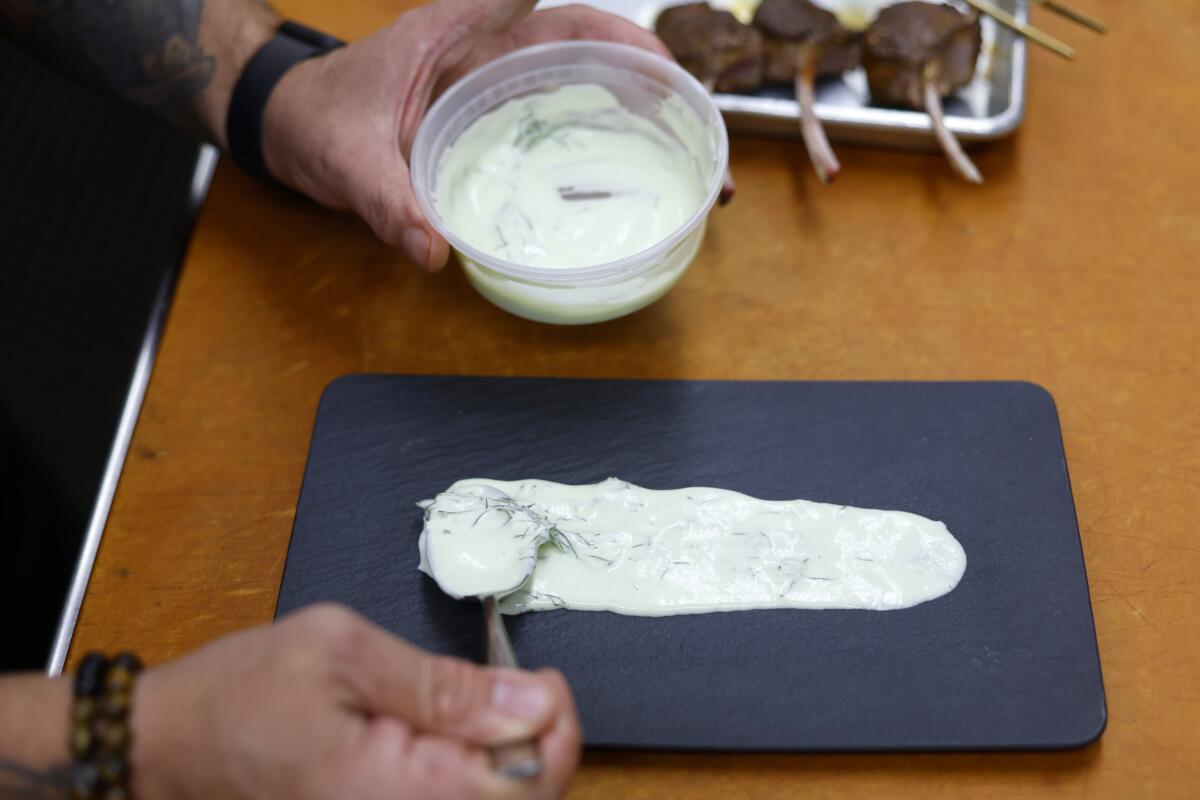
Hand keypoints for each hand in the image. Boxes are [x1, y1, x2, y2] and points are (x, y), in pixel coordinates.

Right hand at [130, 604, 580, 799]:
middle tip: (515, 687)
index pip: (530, 782)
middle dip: (539, 742)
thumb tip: (529, 700)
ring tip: (480, 707)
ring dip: (510, 759)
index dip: (558, 728)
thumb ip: (445, 685)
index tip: (544, 682)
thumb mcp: (345, 654)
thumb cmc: (241, 697)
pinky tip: (458, 739)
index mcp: (399, 793)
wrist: (170, 746)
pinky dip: (476, 773)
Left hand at [260, 0, 669, 270]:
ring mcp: (497, 87)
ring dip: (643, 114)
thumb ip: (385, 201)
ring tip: (695, 163)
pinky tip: (639, 184)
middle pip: (591, 46)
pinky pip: (564, 124)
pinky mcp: (497, 122)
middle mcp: (489, 52)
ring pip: (587, 84)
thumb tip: (434, 251)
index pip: (550, 11)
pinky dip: (607, 145)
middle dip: (654, 79)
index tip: (659, 65)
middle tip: (701, 130)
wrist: (288, 123)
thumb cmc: (315, 119)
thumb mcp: (346, 158)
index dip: (614, 30)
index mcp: (458, 35)